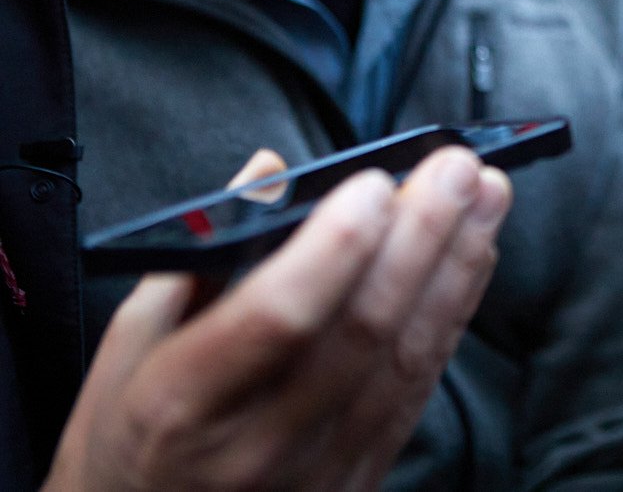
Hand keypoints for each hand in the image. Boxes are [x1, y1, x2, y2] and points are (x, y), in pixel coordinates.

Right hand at [43, 145, 511, 491]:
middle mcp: (255, 443)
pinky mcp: (360, 478)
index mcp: (180, 400)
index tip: (375, 182)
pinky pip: (419, 387)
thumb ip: (199, 254)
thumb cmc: (133, 430)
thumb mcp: (131, 343)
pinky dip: (453, 312)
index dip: (336, 247)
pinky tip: (473, 256)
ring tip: (486, 195)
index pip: (277, 317)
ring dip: (454, 265)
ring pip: (405, 356)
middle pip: (361, 330)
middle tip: (458, 167)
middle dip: (421, 236)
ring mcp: (316, 469)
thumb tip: (271, 171)